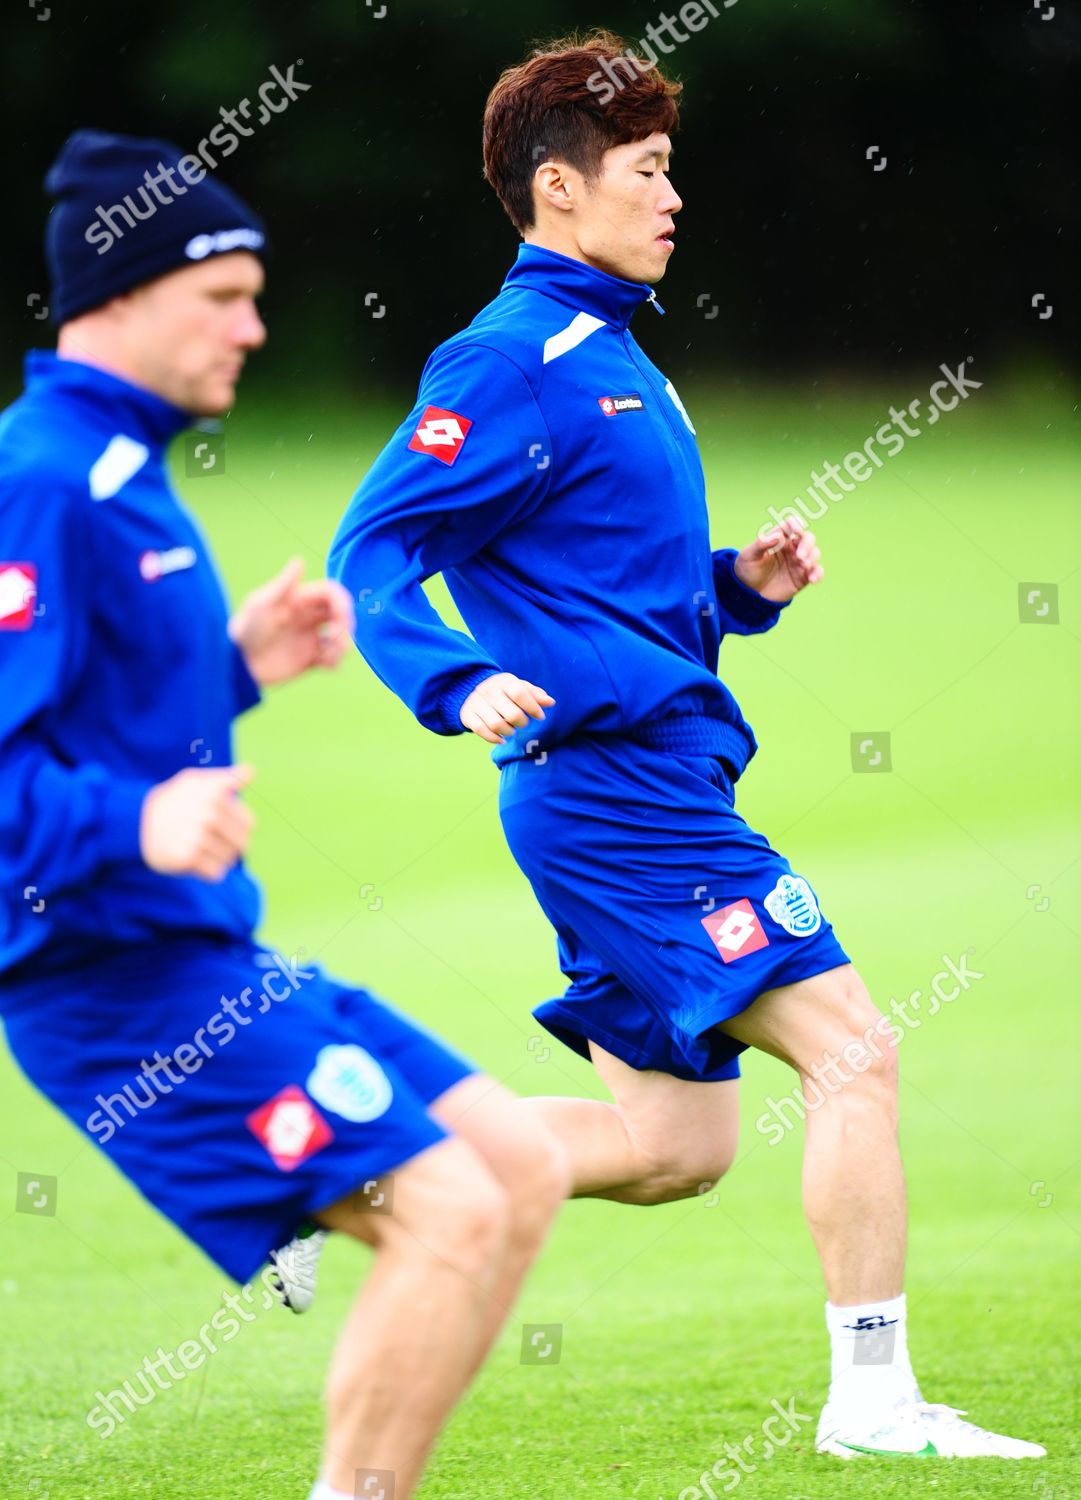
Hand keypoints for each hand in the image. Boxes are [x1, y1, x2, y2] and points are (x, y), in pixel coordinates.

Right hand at [140, 765, 255, 881]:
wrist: (136, 822)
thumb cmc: (173, 801)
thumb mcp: (195, 782)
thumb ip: (226, 778)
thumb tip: (251, 771)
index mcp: (215, 793)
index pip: (248, 823)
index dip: (238, 827)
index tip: (221, 823)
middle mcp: (208, 813)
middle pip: (241, 844)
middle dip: (230, 846)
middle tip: (210, 841)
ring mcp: (197, 836)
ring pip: (229, 860)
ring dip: (218, 859)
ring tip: (200, 849)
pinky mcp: (186, 858)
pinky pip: (214, 874)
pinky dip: (208, 872)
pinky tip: (195, 861)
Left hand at [229, 557, 354, 686]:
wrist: (238, 666)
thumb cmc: (244, 630)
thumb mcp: (261, 604)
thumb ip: (283, 584)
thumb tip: (299, 559)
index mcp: (298, 600)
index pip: (331, 594)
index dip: (343, 603)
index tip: (341, 620)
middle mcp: (307, 617)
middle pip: (340, 614)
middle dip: (346, 625)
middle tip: (336, 639)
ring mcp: (309, 638)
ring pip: (340, 636)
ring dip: (343, 645)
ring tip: (329, 656)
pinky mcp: (309, 659)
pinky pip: (332, 658)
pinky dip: (335, 661)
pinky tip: (323, 664)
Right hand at [460, 673, 554, 744]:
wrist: (471, 689)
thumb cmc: (503, 691)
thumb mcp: (519, 687)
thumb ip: (535, 695)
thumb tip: (551, 702)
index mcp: (504, 681)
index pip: (520, 694)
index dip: (533, 707)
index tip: (540, 716)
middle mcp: (488, 690)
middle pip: (511, 714)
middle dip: (522, 722)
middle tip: (523, 723)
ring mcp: (476, 703)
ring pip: (497, 725)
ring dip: (509, 732)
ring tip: (512, 730)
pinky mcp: (467, 715)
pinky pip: (482, 731)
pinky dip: (494, 739)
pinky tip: (502, 739)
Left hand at [734, 516, 823, 602]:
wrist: (748, 594)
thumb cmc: (747, 570)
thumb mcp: (749, 555)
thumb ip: (762, 544)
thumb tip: (779, 535)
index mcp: (778, 538)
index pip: (791, 525)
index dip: (796, 525)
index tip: (796, 532)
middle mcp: (791, 548)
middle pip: (807, 538)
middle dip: (807, 544)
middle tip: (799, 556)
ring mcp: (798, 562)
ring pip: (814, 553)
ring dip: (812, 558)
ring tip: (803, 565)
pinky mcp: (802, 577)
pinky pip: (816, 572)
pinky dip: (818, 573)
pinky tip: (812, 579)